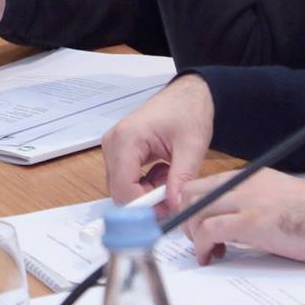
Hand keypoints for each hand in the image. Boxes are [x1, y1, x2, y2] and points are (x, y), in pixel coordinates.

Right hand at [102, 74, 214, 209]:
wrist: (188, 94)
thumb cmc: (188, 111)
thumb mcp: (191, 147)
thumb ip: (181, 179)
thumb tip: (176, 207)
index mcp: (126, 138)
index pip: (123, 188)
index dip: (144, 206)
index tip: (168, 210)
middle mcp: (113, 143)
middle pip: (120, 190)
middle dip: (147, 200)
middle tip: (173, 195)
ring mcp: (113, 147)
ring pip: (123, 187)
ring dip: (148, 191)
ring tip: (170, 177)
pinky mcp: (119, 151)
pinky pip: (127, 179)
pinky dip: (146, 183)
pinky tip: (163, 171)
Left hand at [178, 167, 304, 265]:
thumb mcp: (274, 198)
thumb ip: (250, 202)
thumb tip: (231, 221)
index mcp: (247, 177)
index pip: (202, 185)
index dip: (191, 208)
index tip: (195, 227)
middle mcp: (242, 184)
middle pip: (190, 194)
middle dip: (186, 219)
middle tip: (197, 240)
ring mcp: (245, 201)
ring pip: (195, 212)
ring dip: (193, 236)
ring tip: (206, 253)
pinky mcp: (251, 222)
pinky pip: (210, 230)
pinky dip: (203, 246)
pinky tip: (210, 257)